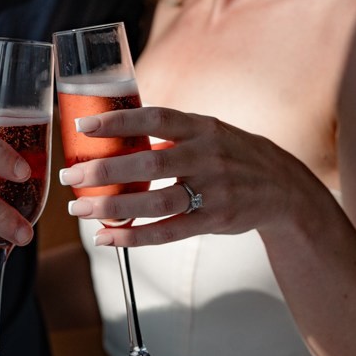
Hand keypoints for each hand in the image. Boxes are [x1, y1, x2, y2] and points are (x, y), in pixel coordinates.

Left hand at [59, 106, 316, 244]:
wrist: (282, 188)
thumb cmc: (230, 154)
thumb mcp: (208, 131)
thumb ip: (169, 132)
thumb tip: (114, 129)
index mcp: (202, 127)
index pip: (156, 118)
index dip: (119, 121)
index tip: (84, 126)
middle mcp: (208, 156)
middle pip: (150, 164)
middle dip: (106, 171)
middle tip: (72, 175)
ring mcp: (213, 190)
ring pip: (157, 202)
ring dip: (114, 208)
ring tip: (81, 209)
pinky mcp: (214, 220)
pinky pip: (169, 232)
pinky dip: (134, 237)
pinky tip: (107, 237)